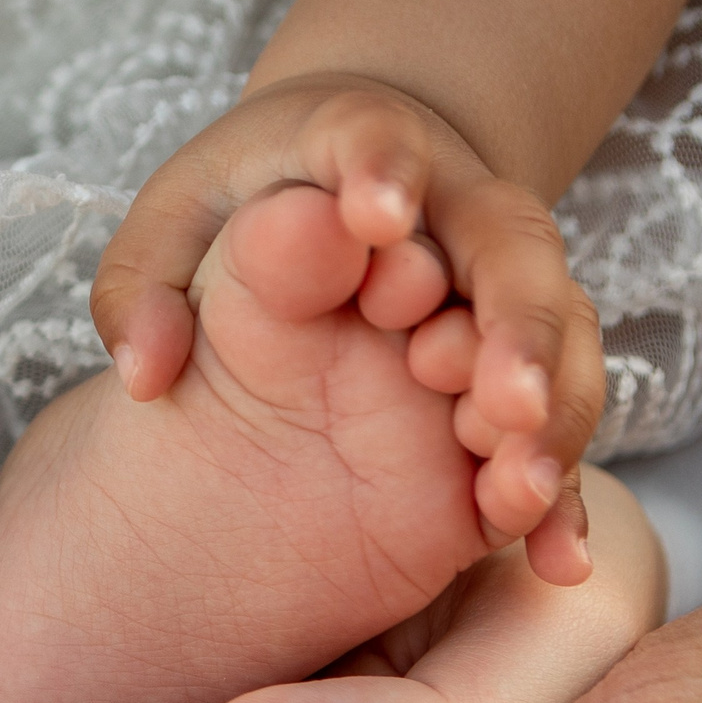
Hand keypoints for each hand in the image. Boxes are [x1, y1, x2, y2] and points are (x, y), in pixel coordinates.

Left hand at [93, 75, 604, 578]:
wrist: (345, 199)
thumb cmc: (242, 207)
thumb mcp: (172, 226)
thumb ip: (141, 286)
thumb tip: (146, 368)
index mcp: (358, 146)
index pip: (378, 143)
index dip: (383, 173)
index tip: (373, 217)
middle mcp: (456, 210)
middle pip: (510, 246)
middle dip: (514, 319)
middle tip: (499, 390)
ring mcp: (500, 289)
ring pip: (558, 335)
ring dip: (552, 409)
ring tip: (522, 482)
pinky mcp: (518, 368)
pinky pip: (555, 425)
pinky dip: (559, 496)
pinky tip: (557, 559)